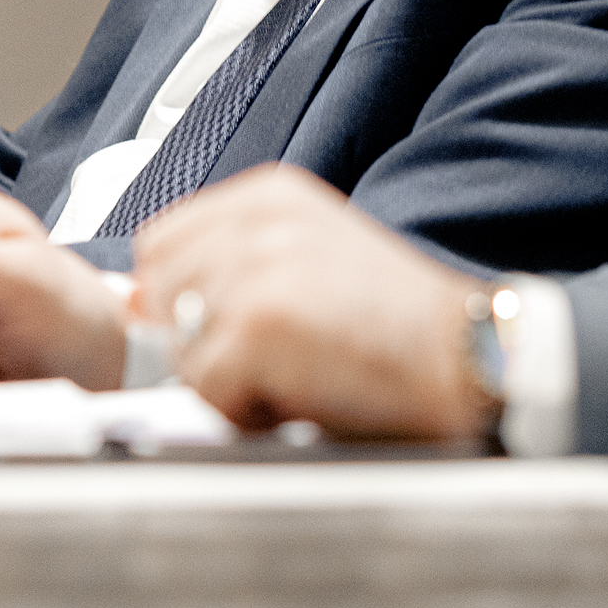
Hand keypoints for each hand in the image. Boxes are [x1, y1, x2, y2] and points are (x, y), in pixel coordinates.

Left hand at [133, 166, 485, 438]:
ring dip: (228, 379)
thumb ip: (234, 264)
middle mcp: (256, 218)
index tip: (241, 327)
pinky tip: (306, 392)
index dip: (188, 299)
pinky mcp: (258, 325)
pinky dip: (248, 413)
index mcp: (269, 194)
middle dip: (201, 340)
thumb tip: (141, 303)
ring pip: (181, 348)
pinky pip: (208, 392)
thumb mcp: (310, 262)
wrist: (466, 355)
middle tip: (277, 355)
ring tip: (299, 370)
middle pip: (159, 294)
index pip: (164, 243)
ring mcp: (253, 269)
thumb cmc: (396, 325)